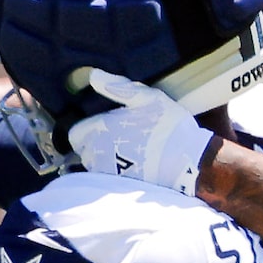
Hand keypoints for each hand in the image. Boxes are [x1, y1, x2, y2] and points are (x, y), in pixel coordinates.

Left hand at [64, 70, 214, 195]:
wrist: (186, 162)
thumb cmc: (168, 126)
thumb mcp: (147, 98)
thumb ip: (117, 87)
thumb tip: (94, 75)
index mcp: (100, 128)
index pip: (75, 133)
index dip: (85, 130)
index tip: (101, 127)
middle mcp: (97, 152)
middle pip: (83, 151)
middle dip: (93, 145)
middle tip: (116, 139)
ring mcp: (107, 171)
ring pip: (93, 166)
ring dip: (103, 160)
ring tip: (125, 153)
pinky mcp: (118, 186)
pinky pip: (107, 179)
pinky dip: (114, 173)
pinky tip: (132, 167)